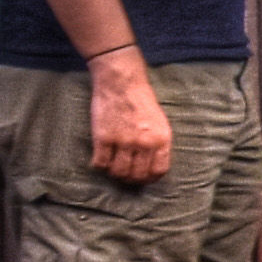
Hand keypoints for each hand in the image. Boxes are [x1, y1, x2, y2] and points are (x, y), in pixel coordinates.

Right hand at [87, 58, 176, 184]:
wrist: (121, 82)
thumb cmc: (141, 100)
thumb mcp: (160, 122)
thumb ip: (158, 143)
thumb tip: (152, 165)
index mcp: (161, 139)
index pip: (158, 171)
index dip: (149, 178)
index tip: (143, 178)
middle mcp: (144, 143)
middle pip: (137, 175)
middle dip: (130, 179)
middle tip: (124, 175)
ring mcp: (123, 141)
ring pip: (118, 172)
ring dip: (114, 174)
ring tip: (112, 168)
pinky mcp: (103, 138)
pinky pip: (100, 163)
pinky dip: (99, 165)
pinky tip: (100, 159)